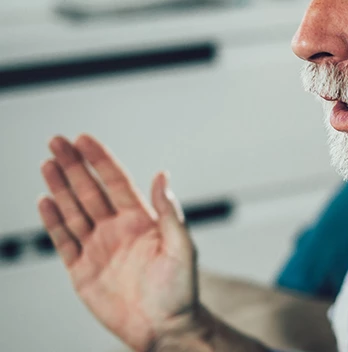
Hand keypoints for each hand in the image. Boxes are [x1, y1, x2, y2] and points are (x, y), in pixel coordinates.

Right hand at [38, 135, 197, 351]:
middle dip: (73, 166)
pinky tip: (45, 200)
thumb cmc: (181, 291)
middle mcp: (117, 229)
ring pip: (73, 211)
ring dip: (60, 188)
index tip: (84, 139)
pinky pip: (64, 241)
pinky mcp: (82, 270)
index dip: (100, 160)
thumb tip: (162, 175)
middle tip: (56, 141)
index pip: (117, 182)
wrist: (165, 329)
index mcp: (142, 220)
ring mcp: (98, 248)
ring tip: (47, 164)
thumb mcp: (182, 248)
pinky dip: (53, 221)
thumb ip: (170, 213)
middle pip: (90, 191)